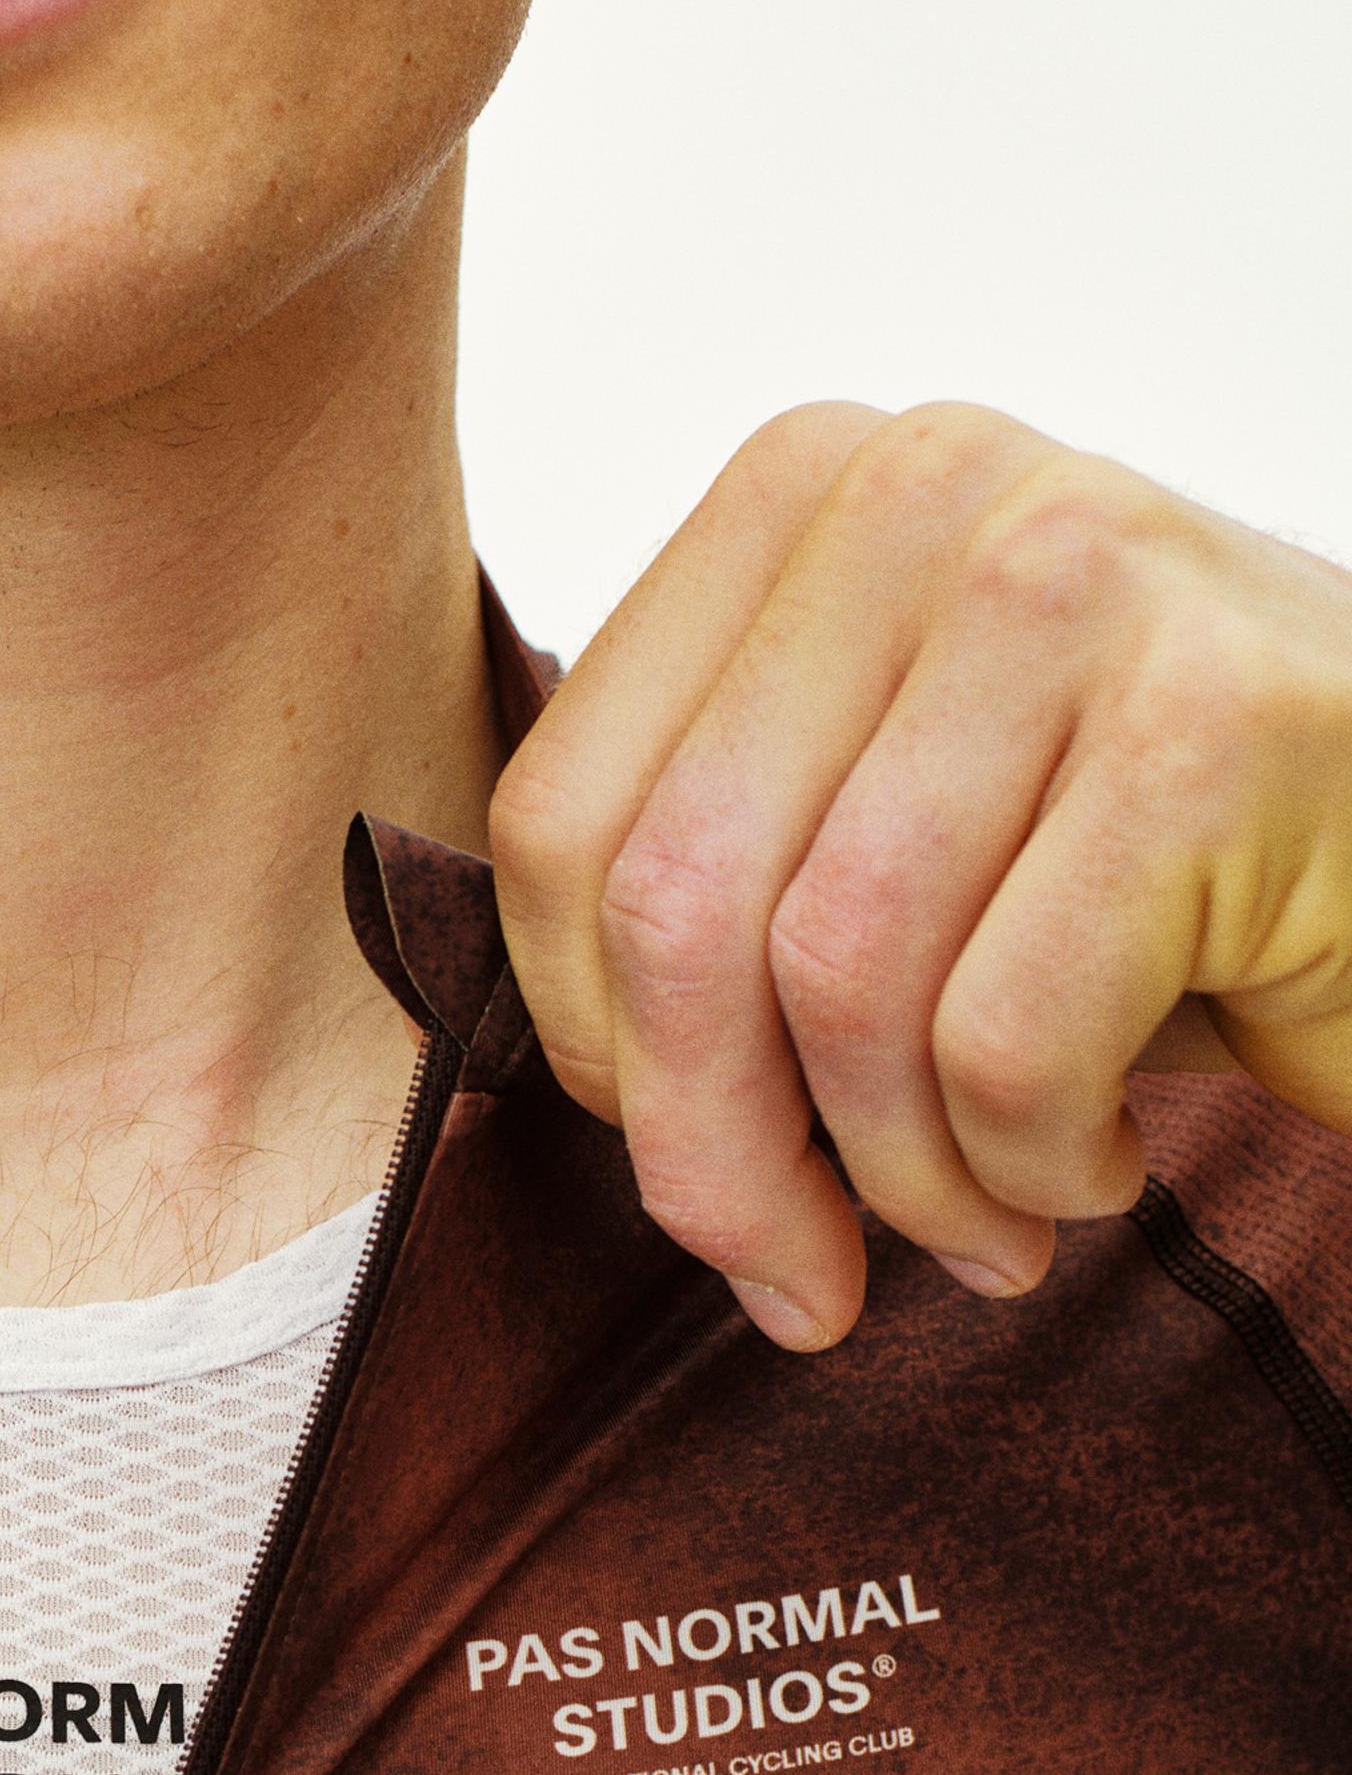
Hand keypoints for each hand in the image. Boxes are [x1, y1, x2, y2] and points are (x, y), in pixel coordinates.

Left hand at [488, 400, 1351, 1345]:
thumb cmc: (1139, 885)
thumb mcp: (876, 848)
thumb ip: (706, 901)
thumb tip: (577, 1095)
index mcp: (798, 498)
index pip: (560, 825)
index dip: (595, 1055)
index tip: (694, 1172)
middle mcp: (922, 489)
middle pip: (677, 905)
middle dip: (718, 1161)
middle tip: (800, 1285)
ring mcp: (1075, 578)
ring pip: (836, 982)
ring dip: (902, 1180)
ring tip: (987, 1221)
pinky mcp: (1213, 722)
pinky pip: (1002, 1041)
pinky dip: (1034, 1168)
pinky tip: (1101, 1160)